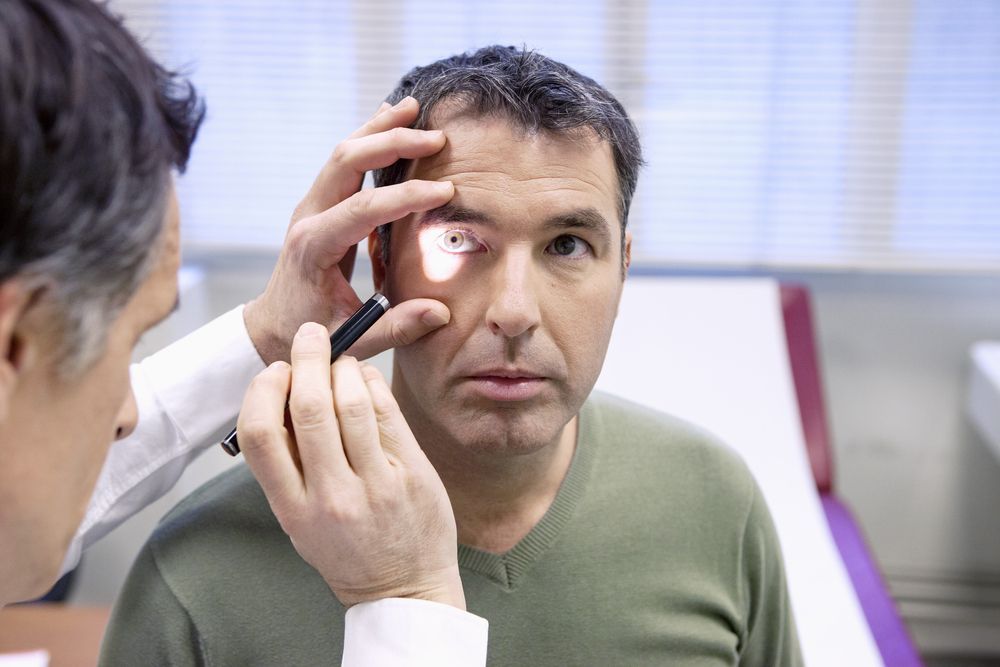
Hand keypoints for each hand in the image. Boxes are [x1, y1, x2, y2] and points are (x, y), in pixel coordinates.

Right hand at [237, 322, 464, 609]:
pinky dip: (371, 384)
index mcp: (293, 509)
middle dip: (306, 359)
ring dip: (343, 366)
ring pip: (351, 403)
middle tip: (310, 335)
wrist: (406, 589)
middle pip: (308, 408)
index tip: (275, 373)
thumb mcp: (300, 522)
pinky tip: (365, 378)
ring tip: (340, 357)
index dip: (262, 391)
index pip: (259, 435)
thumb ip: (288, 468)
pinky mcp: (411, 473)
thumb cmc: (348, 549)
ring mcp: (375, 484)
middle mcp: (331, 496)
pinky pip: (387, 412)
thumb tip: (283, 395)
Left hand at [243, 97, 452, 364]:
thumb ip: (394, 328)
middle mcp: (308, 218)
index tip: (445, 191)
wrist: (271, 327)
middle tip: (438, 138)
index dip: (406, 196)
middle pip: (347, 162)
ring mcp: (310, 206)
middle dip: (392, 143)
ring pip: (343, 153)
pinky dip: (368, 137)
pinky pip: (343, 162)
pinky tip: (391, 117)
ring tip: (415, 107)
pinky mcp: (319, 205)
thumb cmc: (310, 334)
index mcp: (314, 248)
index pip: (363, 209)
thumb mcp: (351, 340)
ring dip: (379, 128)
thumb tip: (440, 312)